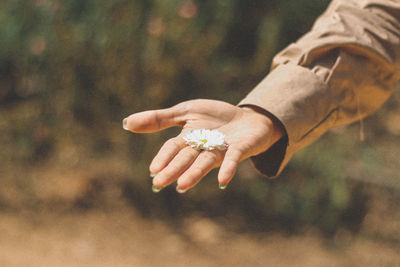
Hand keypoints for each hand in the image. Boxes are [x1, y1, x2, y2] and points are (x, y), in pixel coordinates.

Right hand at [123, 99, 283, 192]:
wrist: (248, 118)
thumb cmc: (215, 117)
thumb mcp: (186, 112)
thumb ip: (160, 119)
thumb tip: (126, 123)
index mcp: (189, 138)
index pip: (173, 148)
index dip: (164, 158)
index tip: (152, 171)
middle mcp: (203, 148)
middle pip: (186, 158)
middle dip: (173, 170)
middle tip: (159, 184)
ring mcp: (222, 150)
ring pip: (205, 162)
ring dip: (194, 174)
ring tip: (182, 186)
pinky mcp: (240, 149)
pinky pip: (233, 159)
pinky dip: (227, 169)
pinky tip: (222, 181)